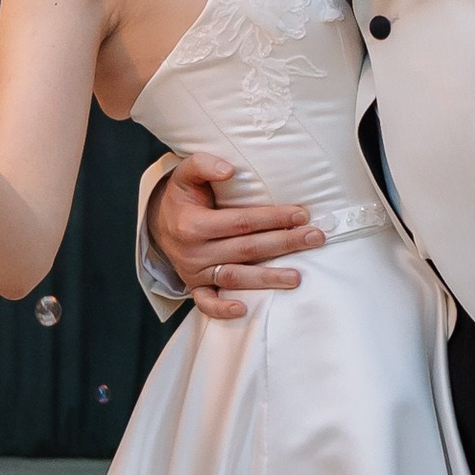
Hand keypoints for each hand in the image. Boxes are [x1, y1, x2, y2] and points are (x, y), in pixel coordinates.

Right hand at [149, 149, 319, 315]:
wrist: (159, 224)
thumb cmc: (182, 198)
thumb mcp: (184, 175)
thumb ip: (203, 164)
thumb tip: (230, 170)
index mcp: (193, 224)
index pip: (241, 222)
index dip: (272, 218)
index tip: (301, 214)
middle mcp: (194, 251)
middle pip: (247, 249)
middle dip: (284, 243)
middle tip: (314, 238)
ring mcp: (194, 272)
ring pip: (235, 277)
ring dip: (268, 279)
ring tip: (298, 277)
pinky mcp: (195, 287)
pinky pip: (206, 303)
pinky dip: (222, 309)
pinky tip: (244, 309)